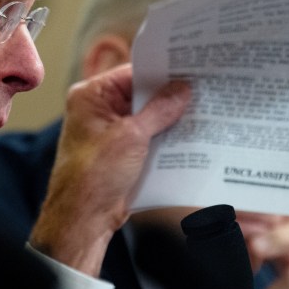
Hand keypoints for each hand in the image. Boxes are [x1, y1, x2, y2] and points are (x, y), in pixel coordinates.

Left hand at [29, 63, 190, 276]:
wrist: (83, 220)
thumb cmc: (93, 176)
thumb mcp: (131, 137)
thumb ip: (159, 111)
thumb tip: (181, 90)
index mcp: (91, 96)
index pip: (131, 73)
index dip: (161, 72)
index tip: (189, 68)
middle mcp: (99, 110)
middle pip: (142, 95)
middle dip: (170, 97)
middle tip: (203, 89)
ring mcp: (112, 133)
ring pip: (149, 118)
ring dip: (172, 120)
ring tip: (205, 111)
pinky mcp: (123, 154)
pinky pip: (150, 139)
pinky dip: (167, 139)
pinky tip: (193, 137)